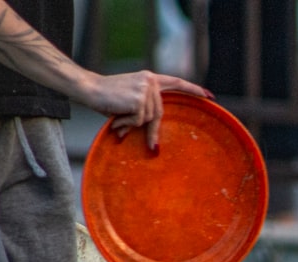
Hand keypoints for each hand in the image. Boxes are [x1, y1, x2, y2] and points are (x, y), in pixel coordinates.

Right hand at [78, 71, 213, 150]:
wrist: (87, 89)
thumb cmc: (107, 98)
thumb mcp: (130, 103)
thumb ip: (145, 111)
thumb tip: (155, 145)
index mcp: (150, 78)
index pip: (176, 83)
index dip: (193, 90)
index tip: (210, 96)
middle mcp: (150, 80)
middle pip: (159, 113)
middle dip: (152, 131)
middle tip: (151, 147)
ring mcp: (146, 88)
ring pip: (149, 118)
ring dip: (132, 124)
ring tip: (117, 118)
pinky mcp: (139, 98)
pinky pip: (139, 120)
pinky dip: (128, 123)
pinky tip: (116, 116)